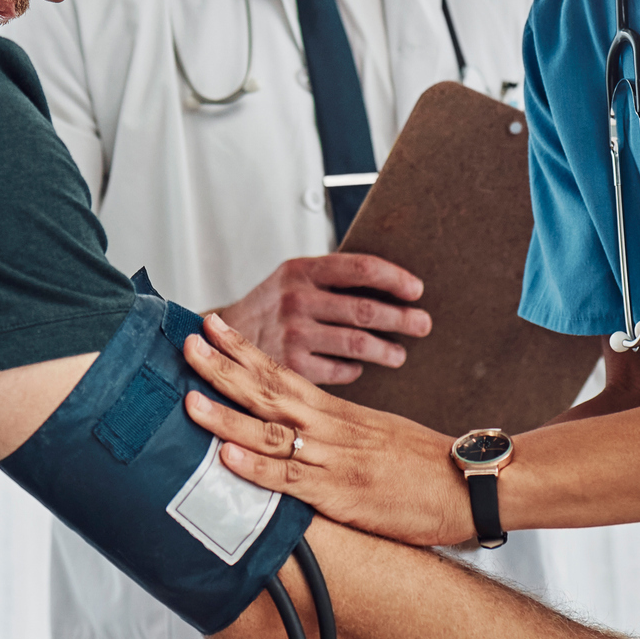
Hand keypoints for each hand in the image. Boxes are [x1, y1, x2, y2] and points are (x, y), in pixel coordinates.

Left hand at [182, 314, 469, 546]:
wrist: (468, 484)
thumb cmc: (424, 465)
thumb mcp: (377, 436)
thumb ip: (337, 432)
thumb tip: (301, 432)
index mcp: (338, 413)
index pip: (282, 372)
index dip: (243, 350)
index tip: (212, 328)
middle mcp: (331, 428)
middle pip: (268, 391)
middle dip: (223, 368)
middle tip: (188, 344)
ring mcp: (333, 460)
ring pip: (270, 432)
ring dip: (226, 415)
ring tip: (190, 400)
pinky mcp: (340, 494)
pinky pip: (291, 479)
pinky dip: (256, 467)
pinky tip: (227, 456)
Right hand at [210, 254, 430, 385]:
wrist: (216, 339)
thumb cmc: (269, 308)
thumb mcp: (293, 279)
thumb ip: (333, 279)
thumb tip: (391, 283)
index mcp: (303, 270)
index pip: (361, 268)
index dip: (394, 278)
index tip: (416, 290)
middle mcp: (297, 299)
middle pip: (366, 309)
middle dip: (402, 318)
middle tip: (423, 324)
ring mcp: (293, 334)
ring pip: (358, 343)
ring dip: (387, 350)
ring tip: (399, 354)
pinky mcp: (290, 367)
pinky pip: (339, 370)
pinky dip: (354, 369)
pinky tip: (359, 367)